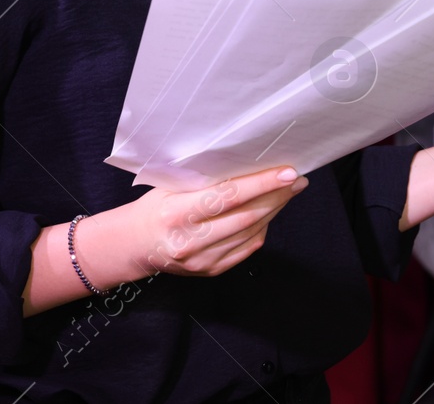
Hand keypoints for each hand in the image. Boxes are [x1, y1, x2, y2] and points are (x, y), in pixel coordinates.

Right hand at [124, 165, 307, 276]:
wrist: (136, 244)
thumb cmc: (157, 206)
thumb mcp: (172, 187)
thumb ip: (205, 179)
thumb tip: (250, 162)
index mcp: (176, 214)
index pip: (228, 197)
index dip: (261, 184)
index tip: (288, 172)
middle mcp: (189, 241)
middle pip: (246, 216)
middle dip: (277, 196)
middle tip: (297, 179)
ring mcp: (201, 260)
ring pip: (251, 232)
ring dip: (275, 210)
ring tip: (289, 192)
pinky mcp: (210, 271)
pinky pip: (247, 248)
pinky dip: (263, 228)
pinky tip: (270, 212)